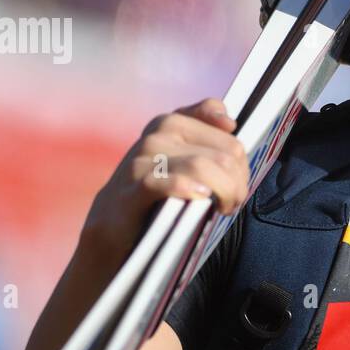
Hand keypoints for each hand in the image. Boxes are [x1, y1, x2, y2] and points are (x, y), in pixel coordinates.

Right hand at [79, 97, 249, 265]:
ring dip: (224, 192)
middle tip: (233, 201)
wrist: (111, 227)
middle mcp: (156, 136)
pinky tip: (200, 198)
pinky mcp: (131, 191)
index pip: (221, 123)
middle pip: (223, 152)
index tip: (237, 175)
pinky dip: (188, 190)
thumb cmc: (155, 195)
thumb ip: (207, 138)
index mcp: (170, 124)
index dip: (239, 155)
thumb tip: (230, 123)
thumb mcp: (181, 160)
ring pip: (202, 166)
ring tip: (224, 208)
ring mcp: (142, 161)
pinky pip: (168, 182)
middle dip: (238, 181)